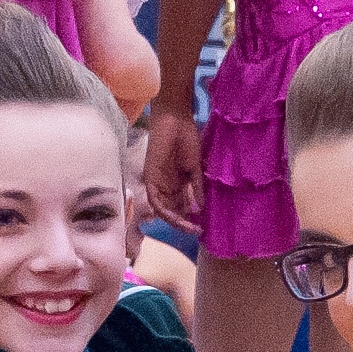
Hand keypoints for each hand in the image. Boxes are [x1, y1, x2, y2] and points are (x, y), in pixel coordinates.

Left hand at [143, 110, 204, 230]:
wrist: (176, 120)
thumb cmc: (187, 139)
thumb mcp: (195, 168)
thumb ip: (196, 188)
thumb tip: (200, 208)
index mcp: (177, 183)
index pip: (182, 206)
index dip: (190, 218)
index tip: (202, 227)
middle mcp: (166, 185)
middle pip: (173, 210)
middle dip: (183, 223)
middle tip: (196, 231)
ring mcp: (158, 182)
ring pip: (163, 209)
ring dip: (174, 220)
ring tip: (188, 227)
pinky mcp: (150, 177)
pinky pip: (155, 199)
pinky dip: (164, 209)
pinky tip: (176, 216)